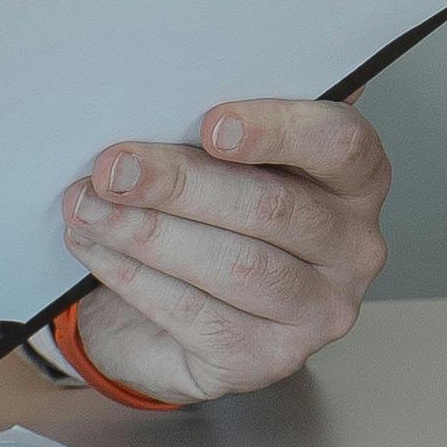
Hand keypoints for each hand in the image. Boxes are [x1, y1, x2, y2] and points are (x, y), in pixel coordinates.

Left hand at [53, 98, 389, 402]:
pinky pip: (198, 313)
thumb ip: (220, 130)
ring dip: (149, 233)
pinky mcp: (269, 358)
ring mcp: (317, 311)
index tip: (210, 125)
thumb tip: (169, 88)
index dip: (278, 130)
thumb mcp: (223, 165)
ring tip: (89, 207)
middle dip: (181, 183)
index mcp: (356, 181)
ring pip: (235, 265)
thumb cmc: (209, 218)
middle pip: (273, 207)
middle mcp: (353, 248)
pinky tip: (97, 248)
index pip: (341, 144)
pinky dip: (136, 276)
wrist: (175, 315)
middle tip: (113, 168)